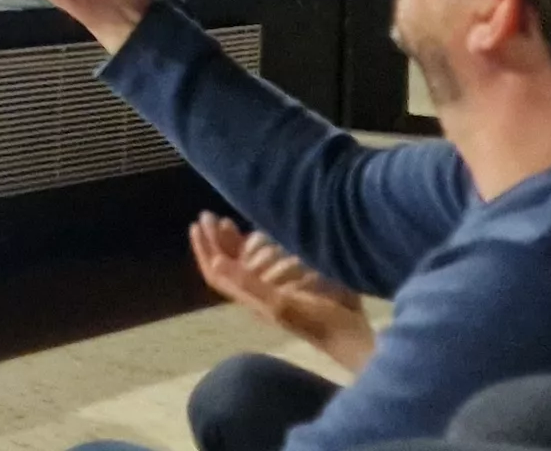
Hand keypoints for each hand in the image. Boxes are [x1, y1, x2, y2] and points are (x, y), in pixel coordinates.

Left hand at [190, 214, 375, 372]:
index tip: (197, 223)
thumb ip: (249, 284)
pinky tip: (265, 232)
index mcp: (250, 298)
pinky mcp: (296, 283)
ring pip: (247, 262)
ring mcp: (277, 288)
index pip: (217, 272)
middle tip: (210, 215)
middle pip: (229, 264)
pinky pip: (270, 261)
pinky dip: (264, 245)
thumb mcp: (281, 304)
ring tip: (227, 222)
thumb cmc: (318, 321)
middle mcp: (259, 292)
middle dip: (218, 240)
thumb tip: (215, 262)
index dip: (204, 249)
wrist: (353, 336)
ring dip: (237, 242)